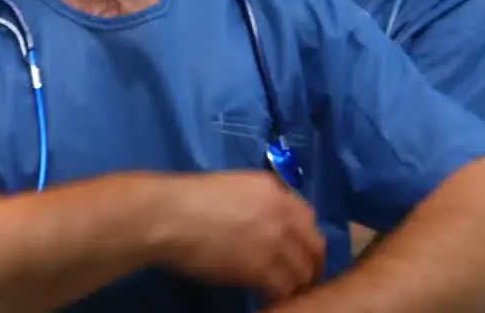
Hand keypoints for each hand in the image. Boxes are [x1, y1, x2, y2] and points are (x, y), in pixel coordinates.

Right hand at [161, 172, 324, 301]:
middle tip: (300, 278)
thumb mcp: (230, 188)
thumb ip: (254, 202)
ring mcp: (275, 240)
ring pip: (302, 271)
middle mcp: (282, 212)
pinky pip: (284, 288)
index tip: (299, 251)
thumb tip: (259, 224)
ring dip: (295, 283)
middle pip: (314, 245)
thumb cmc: (186, 199)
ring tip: (283, 292)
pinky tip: (266, 297)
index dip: (305, 238)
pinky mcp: (262, 268)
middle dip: (311, 263)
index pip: (308, 217)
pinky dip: (278, 296)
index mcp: (273, 189)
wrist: (169, 215)